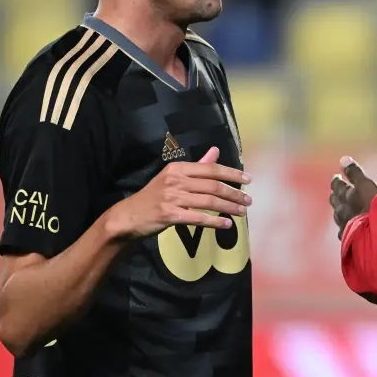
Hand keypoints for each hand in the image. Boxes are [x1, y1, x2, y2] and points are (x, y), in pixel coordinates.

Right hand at [104, 147, 250, 238]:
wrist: (128, 216)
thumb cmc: (154, 196)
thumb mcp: (173, 177)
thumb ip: (197, 166)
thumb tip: (215, 151)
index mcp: (178, 168)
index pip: (211, 169)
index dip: (232, 174)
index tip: (248, 180)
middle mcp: (176, 180)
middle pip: (213, 186)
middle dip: (234, 193)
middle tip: (248, 201)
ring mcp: (172, 197)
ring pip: (209, 202)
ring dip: (229, 207)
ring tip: (242, 212)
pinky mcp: (169, 215)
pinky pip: (198, 218)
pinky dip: (214, 222)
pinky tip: (226, 224)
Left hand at [330, 156, 376, 238]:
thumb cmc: (376, 208)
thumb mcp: (367, 185)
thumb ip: (355, 173)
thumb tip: (343, 159)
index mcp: (347, 195)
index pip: (338, 185)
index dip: (337, 181)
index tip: (336, 177)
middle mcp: (342, 209)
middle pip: (335, 200)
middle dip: (336, 194)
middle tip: (337, 190)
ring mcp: (344, 224)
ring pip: (337, 214)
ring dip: (338, 209)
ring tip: (340, 207)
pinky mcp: (348, 237)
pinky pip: (342, 229)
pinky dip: (344, 224)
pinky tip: (346, 226)